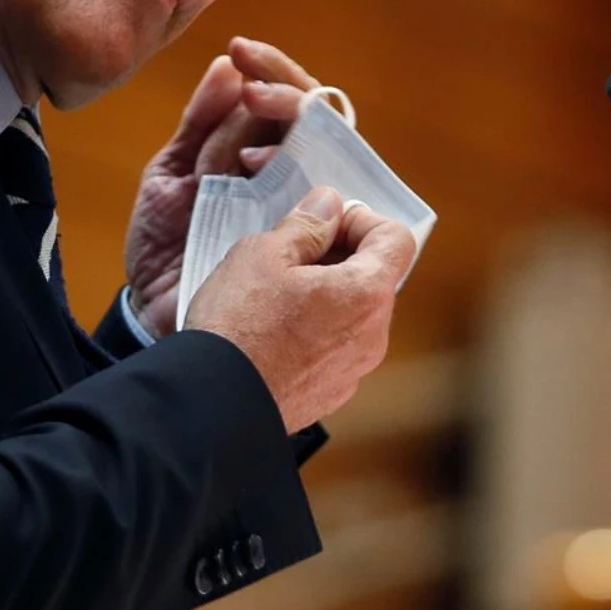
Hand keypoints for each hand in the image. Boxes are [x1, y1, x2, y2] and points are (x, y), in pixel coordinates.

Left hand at [124, 37, 325, 335]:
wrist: (155, 308)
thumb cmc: (167, 240)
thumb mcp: (172, 172)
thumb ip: (200, 121)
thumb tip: (228, 65)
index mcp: (258, 150)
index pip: (284, 98)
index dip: (270, 70)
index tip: (241, 52)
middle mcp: (292, 174)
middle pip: (316, 118)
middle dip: (286, 96)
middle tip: (253, 93)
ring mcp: (307, 206)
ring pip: (326, 153)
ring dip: (293, 137)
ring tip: (248, 139)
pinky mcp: (315, 244)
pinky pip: (329, 205)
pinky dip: (301, 180)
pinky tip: (261, 174)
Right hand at [187, 186, 414, 432]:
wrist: (214, 404)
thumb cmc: (238, 327)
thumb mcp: (263, 254)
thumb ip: (306, 225)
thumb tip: (329, 205)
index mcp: (366, 293)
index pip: (396, 239)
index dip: (363, 221)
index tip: (326, 223)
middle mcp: (374, 335)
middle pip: (374, 278)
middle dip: (339, 256)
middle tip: (290, 253)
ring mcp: (355, 369)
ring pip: (352, 314)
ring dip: (324, 294)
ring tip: (274, 293)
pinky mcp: (332, 393)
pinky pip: (334, 348)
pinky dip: (314, 331)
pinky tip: (272, 330)